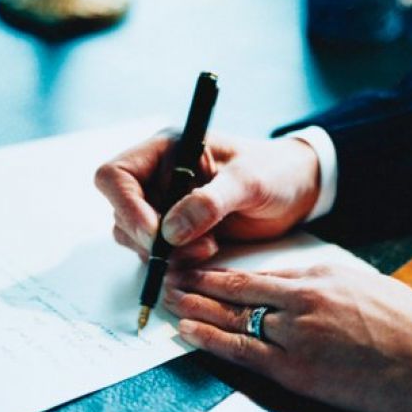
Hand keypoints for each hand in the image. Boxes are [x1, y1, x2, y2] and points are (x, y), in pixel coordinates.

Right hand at [94, 131, 319, 261]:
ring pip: (135, 238)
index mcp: (165, 150)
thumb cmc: (275, 171)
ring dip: (166, 254)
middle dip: (152, 239)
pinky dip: (175, 262)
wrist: (296, 189)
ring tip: (210, 247)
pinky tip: (208, 253)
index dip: (126, 207)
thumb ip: (210, 202)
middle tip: (197, 247)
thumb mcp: (248, 181)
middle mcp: (156, 177)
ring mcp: (163, 206)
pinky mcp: (176, 232)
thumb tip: (170, 231)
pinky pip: (157, 254)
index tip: (156, 234)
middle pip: (121, 213)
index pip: (115, 176)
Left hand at [164, 265, 411, 411]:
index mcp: (319, 277)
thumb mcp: (365, 286)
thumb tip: (293, 285)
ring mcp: (296, 336)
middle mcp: (301, 301)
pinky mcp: (298, 371)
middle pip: (236, 289)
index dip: (220, 271)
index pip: (256, 272)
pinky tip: (188, 330)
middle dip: (198, 283)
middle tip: (169, 277)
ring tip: (169, 300)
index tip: (198, 268)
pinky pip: (242, 352)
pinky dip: (211, 339)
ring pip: (232, 317)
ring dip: (196, 307)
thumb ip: (324, 283)